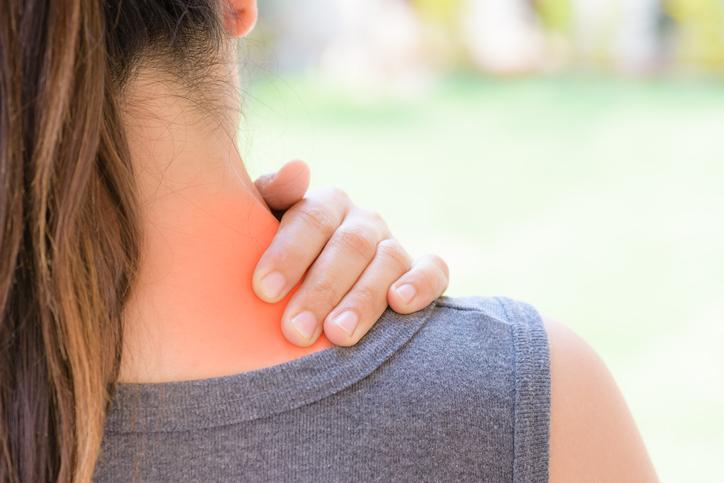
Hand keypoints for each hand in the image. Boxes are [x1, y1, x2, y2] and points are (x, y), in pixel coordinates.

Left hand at [253, 160, 449, 346]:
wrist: (305, 292)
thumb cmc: (275, 264)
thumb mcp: (260, 228)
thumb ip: (272, 195)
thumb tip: (297, 168)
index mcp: (324, 204)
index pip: (311, 219)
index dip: (289, 253)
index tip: (264, 290)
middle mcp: (362, 221)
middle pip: (349, 246)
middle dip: (321, 290)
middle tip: (296, 330)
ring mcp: (393, 246)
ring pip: (388, 261)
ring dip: (364, 299)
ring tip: (338, 335)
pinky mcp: (421, 272)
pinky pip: (433, 270)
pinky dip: (421, 284)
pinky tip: (400, 304)